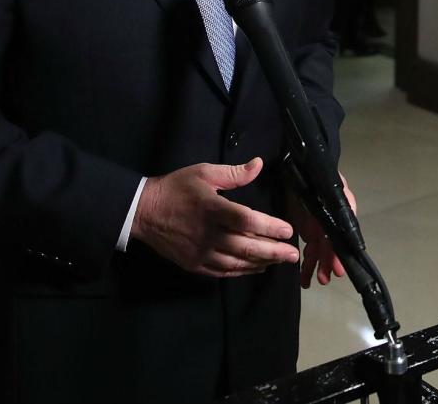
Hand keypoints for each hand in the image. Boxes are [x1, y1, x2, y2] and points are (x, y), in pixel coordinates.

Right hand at [131, 158, 298, 277]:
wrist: (143, 212)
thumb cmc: (176, 188)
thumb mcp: (204, 173)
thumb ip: (234, 173)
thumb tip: (258, 164)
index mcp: (213, 209)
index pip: (247, 221)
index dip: (270, 228)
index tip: (288, 230)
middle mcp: (209, 234)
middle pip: (247, 247)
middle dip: (274, 252)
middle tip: (294, 254)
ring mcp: (201, 253)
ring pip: (238, 263)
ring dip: (262, 263)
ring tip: (281, 261)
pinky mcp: (195, 264)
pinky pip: (224, 272)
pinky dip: (243, 271)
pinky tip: (257, 268)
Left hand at [288, 171, 356, 288]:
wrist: (294, 166)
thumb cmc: (313, 173)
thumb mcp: (327, 182)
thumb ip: (338, 196)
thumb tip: (349, 211)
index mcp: (337, 210)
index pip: (340, 235)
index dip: (338, 253)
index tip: (339, 269)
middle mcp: (330, 221)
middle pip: (331, 246)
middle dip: (329, 263)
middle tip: (325, 279)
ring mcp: (318, 227)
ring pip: (319, 251)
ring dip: (317, 267)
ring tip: (313, 282)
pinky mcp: (306, 231)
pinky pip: (308, 250)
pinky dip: (306, 264)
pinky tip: (304, 278)